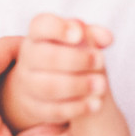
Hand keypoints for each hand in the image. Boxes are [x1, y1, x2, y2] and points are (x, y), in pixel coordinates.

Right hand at [1, 14, 113, 132]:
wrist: (42, 86)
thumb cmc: (65, 56)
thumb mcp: (77, 42)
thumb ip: (92, 34)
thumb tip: (107, 37)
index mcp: (38, 36)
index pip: (41, 25)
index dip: (58, 28)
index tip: (79, 34)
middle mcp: (28, 58)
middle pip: (46, 57)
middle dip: (76, 59)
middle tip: (101, 61)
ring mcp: (27, 84)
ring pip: (48, 87)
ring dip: (78, 85)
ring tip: (101, 85)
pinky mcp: (34, 107)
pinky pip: (53, 110)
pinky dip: (76, 107)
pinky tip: (95, 103)